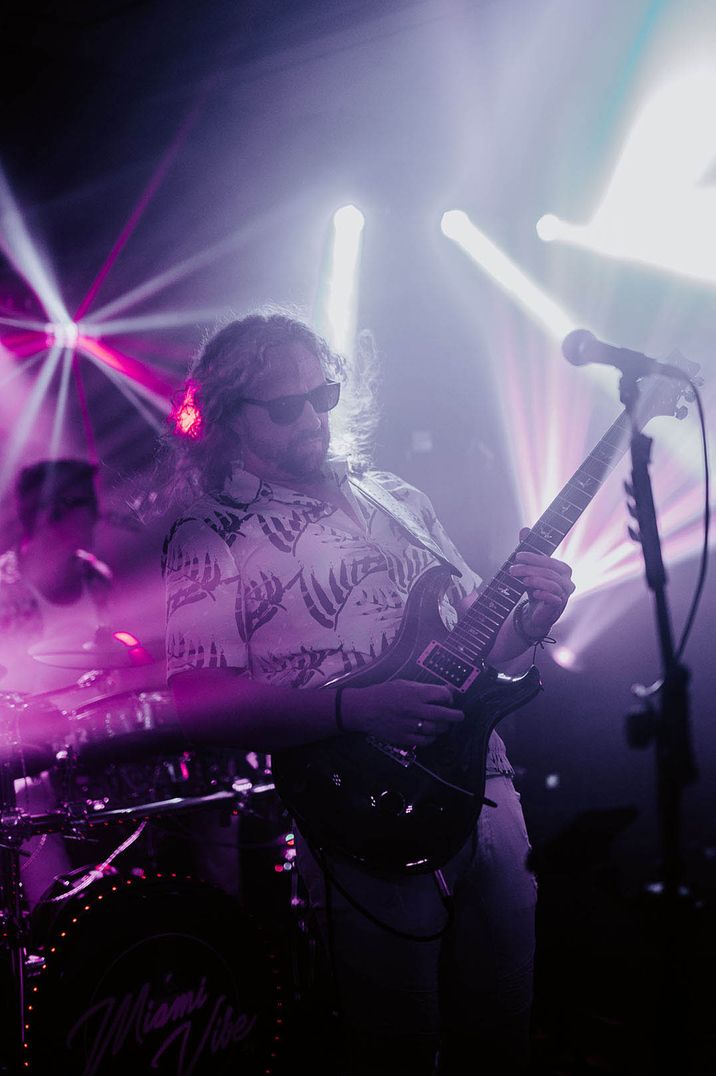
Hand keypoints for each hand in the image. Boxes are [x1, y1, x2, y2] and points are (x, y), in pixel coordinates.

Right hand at [340, 679, 463, 745]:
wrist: (364, 709)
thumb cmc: (383, 694)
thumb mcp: (403, 684)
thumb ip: (424, 688)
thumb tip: (444, 689)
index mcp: (415, 693)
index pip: (441, 695)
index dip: (449, 697)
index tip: (449, 699)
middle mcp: (415, 710)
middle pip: (443, 714)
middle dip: (455, 715)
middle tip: (459, 716)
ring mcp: (410, 725)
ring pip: (436, 729)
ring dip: (444, 727)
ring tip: (445, 725)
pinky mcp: (404, 738)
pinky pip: (425, 741)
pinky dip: (432, 738)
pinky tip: (432, 734)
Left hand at [509, 528, 575, 635]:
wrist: (536, 612)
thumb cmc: (536, 587)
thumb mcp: (530, 569)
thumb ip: (529, 551)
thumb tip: (524, 529)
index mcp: (562, 569)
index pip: (548, 560)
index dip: (533, 557)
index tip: (518, 556)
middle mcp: (567, 580)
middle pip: (549, 571)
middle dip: (529, 568)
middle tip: (512, 569)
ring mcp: (565, 594)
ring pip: (551, 583)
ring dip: (534, 580)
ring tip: (522, 580)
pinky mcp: (559, 605)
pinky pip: (554, 597)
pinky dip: (543, 593)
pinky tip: (534, 593)